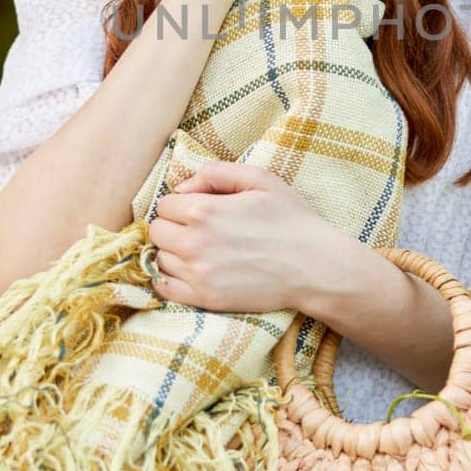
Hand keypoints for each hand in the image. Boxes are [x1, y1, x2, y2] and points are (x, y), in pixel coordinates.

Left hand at [145, 161, 329, 314]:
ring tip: (199, 250)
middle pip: (156, 231)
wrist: (314, 266)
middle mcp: (194, 243)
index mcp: (204, 210)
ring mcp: (198, 274)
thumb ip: (216, 172)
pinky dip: (169, 278)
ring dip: (173, 252)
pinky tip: (189, 270)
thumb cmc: (290, 219)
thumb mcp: (260, 179)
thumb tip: (180, 187)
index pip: (165, 204)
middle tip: (197, 228)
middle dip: (173, 226)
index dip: (181, 203)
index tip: (200, 208)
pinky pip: (164, 288)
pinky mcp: (205, 299)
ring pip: (159, 258)